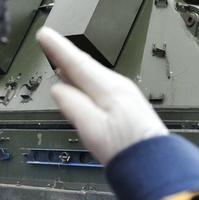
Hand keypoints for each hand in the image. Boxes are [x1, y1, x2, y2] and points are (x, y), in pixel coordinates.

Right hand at [36, 27, 167, 163]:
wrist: (153, 164)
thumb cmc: (125, 149)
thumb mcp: (92, 128)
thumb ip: (74, 106)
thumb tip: (58, 89)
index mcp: (108, 88)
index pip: (77, 62)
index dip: (59, 48)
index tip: (45, 35)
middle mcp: (118, 87)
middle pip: (85, 66)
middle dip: (65, 53)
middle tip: (48, 41)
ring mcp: (124, 96)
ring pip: (92, 75)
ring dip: (73, 67)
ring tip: (58, 58)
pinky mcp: (126, 107)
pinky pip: (99, 85)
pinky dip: (84, 80)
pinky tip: (77, 84)